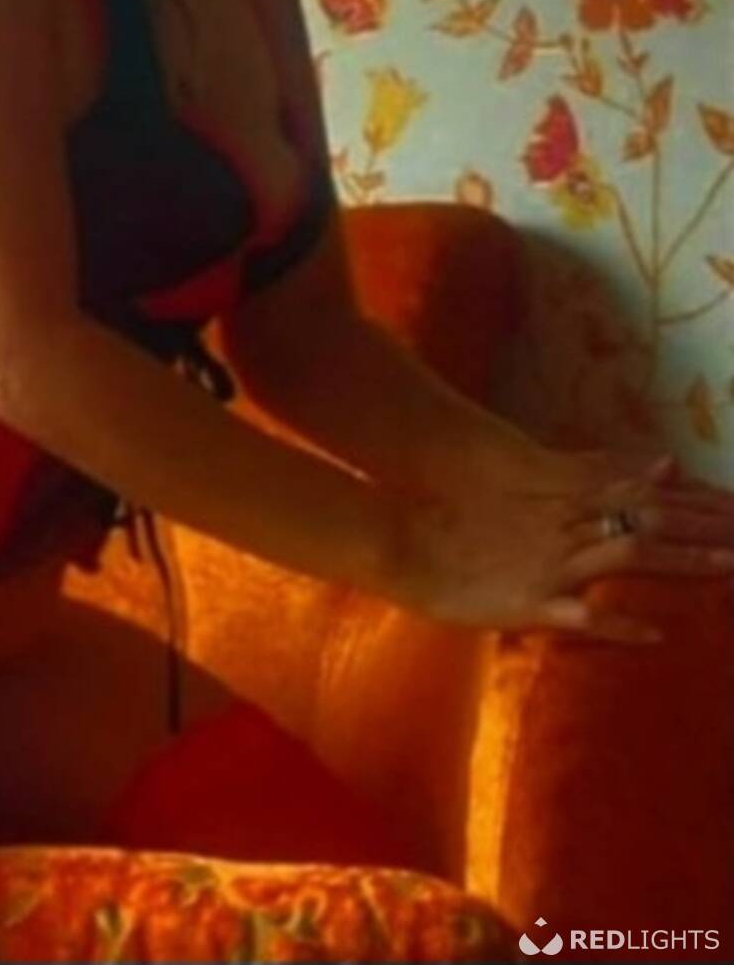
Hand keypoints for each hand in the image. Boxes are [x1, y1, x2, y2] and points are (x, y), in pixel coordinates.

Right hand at [391, 449, 733, 644]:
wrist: (398, 539)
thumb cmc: (451, 511)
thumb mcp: (514, 480)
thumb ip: (579, 473)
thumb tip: (644, 463)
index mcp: (558, 498)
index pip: (642, 495)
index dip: (694, 503)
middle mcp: (563, 526)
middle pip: (650, 521)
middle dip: (707, 528)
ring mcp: (548, 563)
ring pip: (629, 555)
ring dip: (683, 561)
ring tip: (731, 568)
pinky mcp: (527, 602)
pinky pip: (583, 615)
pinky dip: (622, 624)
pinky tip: (657, 634)